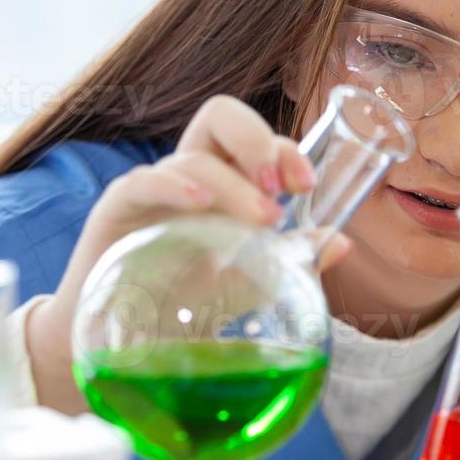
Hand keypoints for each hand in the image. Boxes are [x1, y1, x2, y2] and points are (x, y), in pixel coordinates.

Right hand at [28, 95, 351, 412]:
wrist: (124, 342)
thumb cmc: (186, 305)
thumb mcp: (250, 283)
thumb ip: (293, 260)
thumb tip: (341, 242)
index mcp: (225, 182)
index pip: (256, 139)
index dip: (284, 149)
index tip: (307, 186)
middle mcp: (191, 175)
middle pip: (220, 116)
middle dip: (257, 140)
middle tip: (279, 188)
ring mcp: (153, 188)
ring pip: (191, 155)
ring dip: (233, 182)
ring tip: (261, 221)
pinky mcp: (117, 209)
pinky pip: (141, 181)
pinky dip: (173, 184)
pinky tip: (199, 203)